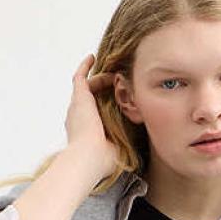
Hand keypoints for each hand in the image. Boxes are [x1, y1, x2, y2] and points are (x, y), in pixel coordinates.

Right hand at [65, 53, 118, 179]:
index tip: (119, 104)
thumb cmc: (103, 161)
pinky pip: (80, 77)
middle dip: (102, 92)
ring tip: (115, 76)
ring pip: (88, 88)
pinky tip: (93, 58)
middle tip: (118, 87)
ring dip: (101, 81)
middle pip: (91, 99)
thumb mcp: (120, 151)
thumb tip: (143, 147)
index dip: (106, 108)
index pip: (96, 116)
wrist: (88, 158)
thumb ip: (127, 145)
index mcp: (86, 132)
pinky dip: (85, 67)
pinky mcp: (79, 98)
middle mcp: (79, 118)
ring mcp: (77, 107)